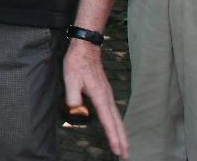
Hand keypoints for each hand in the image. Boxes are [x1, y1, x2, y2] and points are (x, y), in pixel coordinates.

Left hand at [63, 39, 127, 157]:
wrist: (86, 47)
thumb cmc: (77, 62)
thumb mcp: (70, 78)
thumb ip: (73, 95)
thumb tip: (75, 109)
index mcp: (100, 96)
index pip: (108, 121)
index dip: (113, 137)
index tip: (118, 150)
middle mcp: (107, 97)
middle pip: (117, 123)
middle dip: (122, 140)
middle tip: (125, 155)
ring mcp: (108, 95)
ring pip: (117, 118)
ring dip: (122, 133)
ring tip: (124, 146)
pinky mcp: (105, 92)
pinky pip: (113, 112)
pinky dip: (117, 123)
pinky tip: (116, 126)